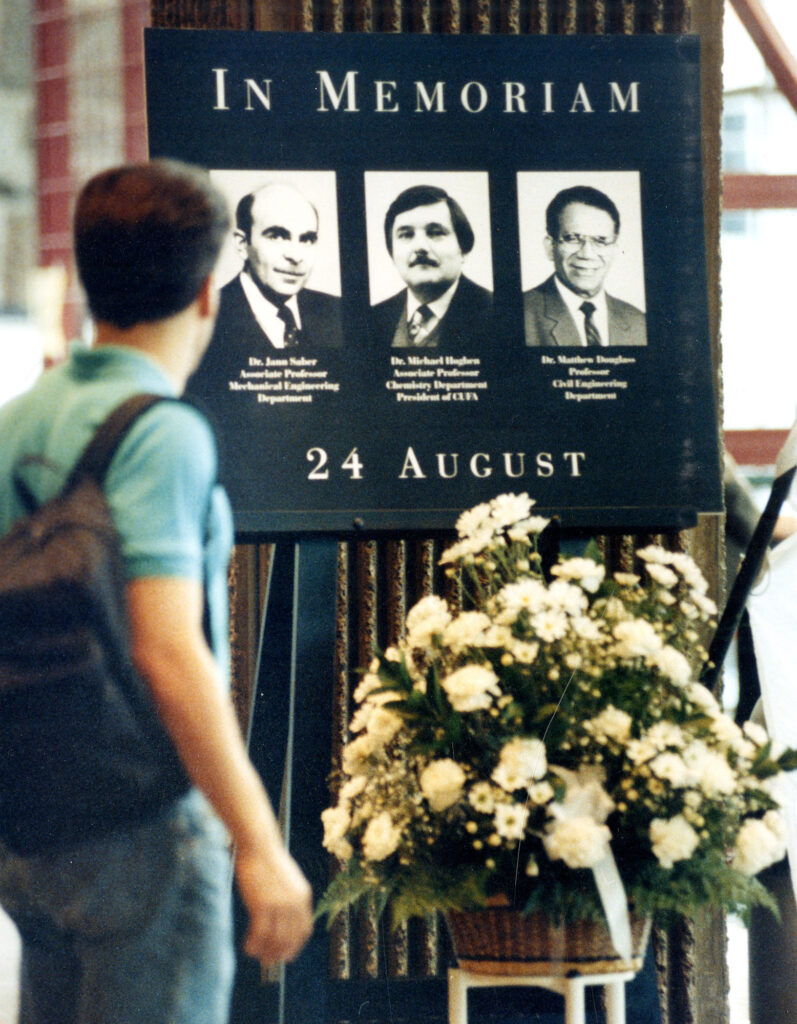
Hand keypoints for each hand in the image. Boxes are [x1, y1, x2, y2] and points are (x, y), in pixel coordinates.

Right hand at [235, 846, 313, 968]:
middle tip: (268, 961)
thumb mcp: (287, 879)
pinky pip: (259, 934)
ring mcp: (279, 905)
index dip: (295, 945)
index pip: (304, 930)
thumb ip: (290, 897)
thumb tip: (285, 918)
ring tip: (255, 955)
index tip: (286, 955)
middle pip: (289, 938)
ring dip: (265, 952)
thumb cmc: (268, 860)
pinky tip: (247, 948)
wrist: (258, 844)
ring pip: (274, 939)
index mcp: (304, 896)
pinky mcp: (262, 905)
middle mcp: (295, 903)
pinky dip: (253, 945)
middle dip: (279, 953)